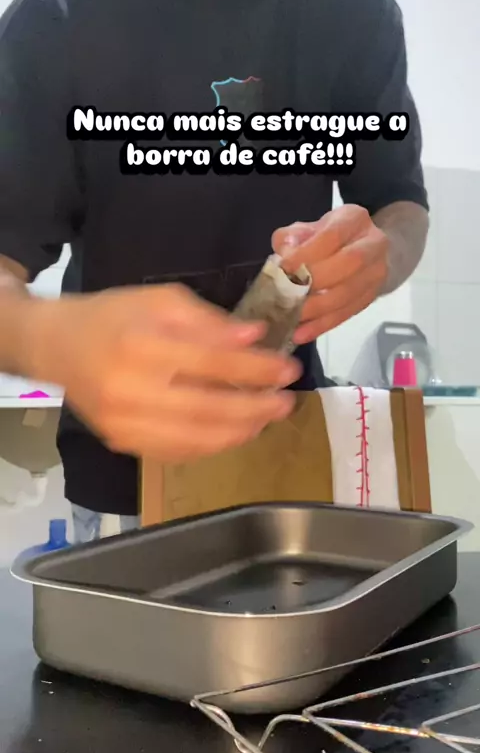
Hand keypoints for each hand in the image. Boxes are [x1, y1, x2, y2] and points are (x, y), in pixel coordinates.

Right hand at [28, 284, 300, 461]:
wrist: (56, 346)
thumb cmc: (112, 316)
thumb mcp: (159, 300)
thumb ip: (208, 320)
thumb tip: (256, 337)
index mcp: (140, 346)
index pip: (213, 363)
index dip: (256, 369)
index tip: (288, 369)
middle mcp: (129, 390)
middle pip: (208, 408)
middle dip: (256, 407)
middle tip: (287, 401)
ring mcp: (123, 424)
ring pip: (195, 439)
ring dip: (240, 432)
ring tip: (266, 418)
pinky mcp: (121, 442)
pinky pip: (176, 452)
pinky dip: (211, 445)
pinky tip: (234, 432)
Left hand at [272, 205, 388, 342]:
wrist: (370, 250)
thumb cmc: (331, 238)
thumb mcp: (311, 227)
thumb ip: (293, 236)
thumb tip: (284, 252)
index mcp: (354, 219)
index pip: (333, 235)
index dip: (308, 252)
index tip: (284, 267)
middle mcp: (373, 244)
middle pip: (349, 263)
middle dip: (315, 281)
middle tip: (287, 294)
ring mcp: (376, 273)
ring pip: (349, 293)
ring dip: (317, 310)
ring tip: (291, 319)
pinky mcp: (372, 297)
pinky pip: (347, 314)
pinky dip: (322, 326)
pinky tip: (301, 334)